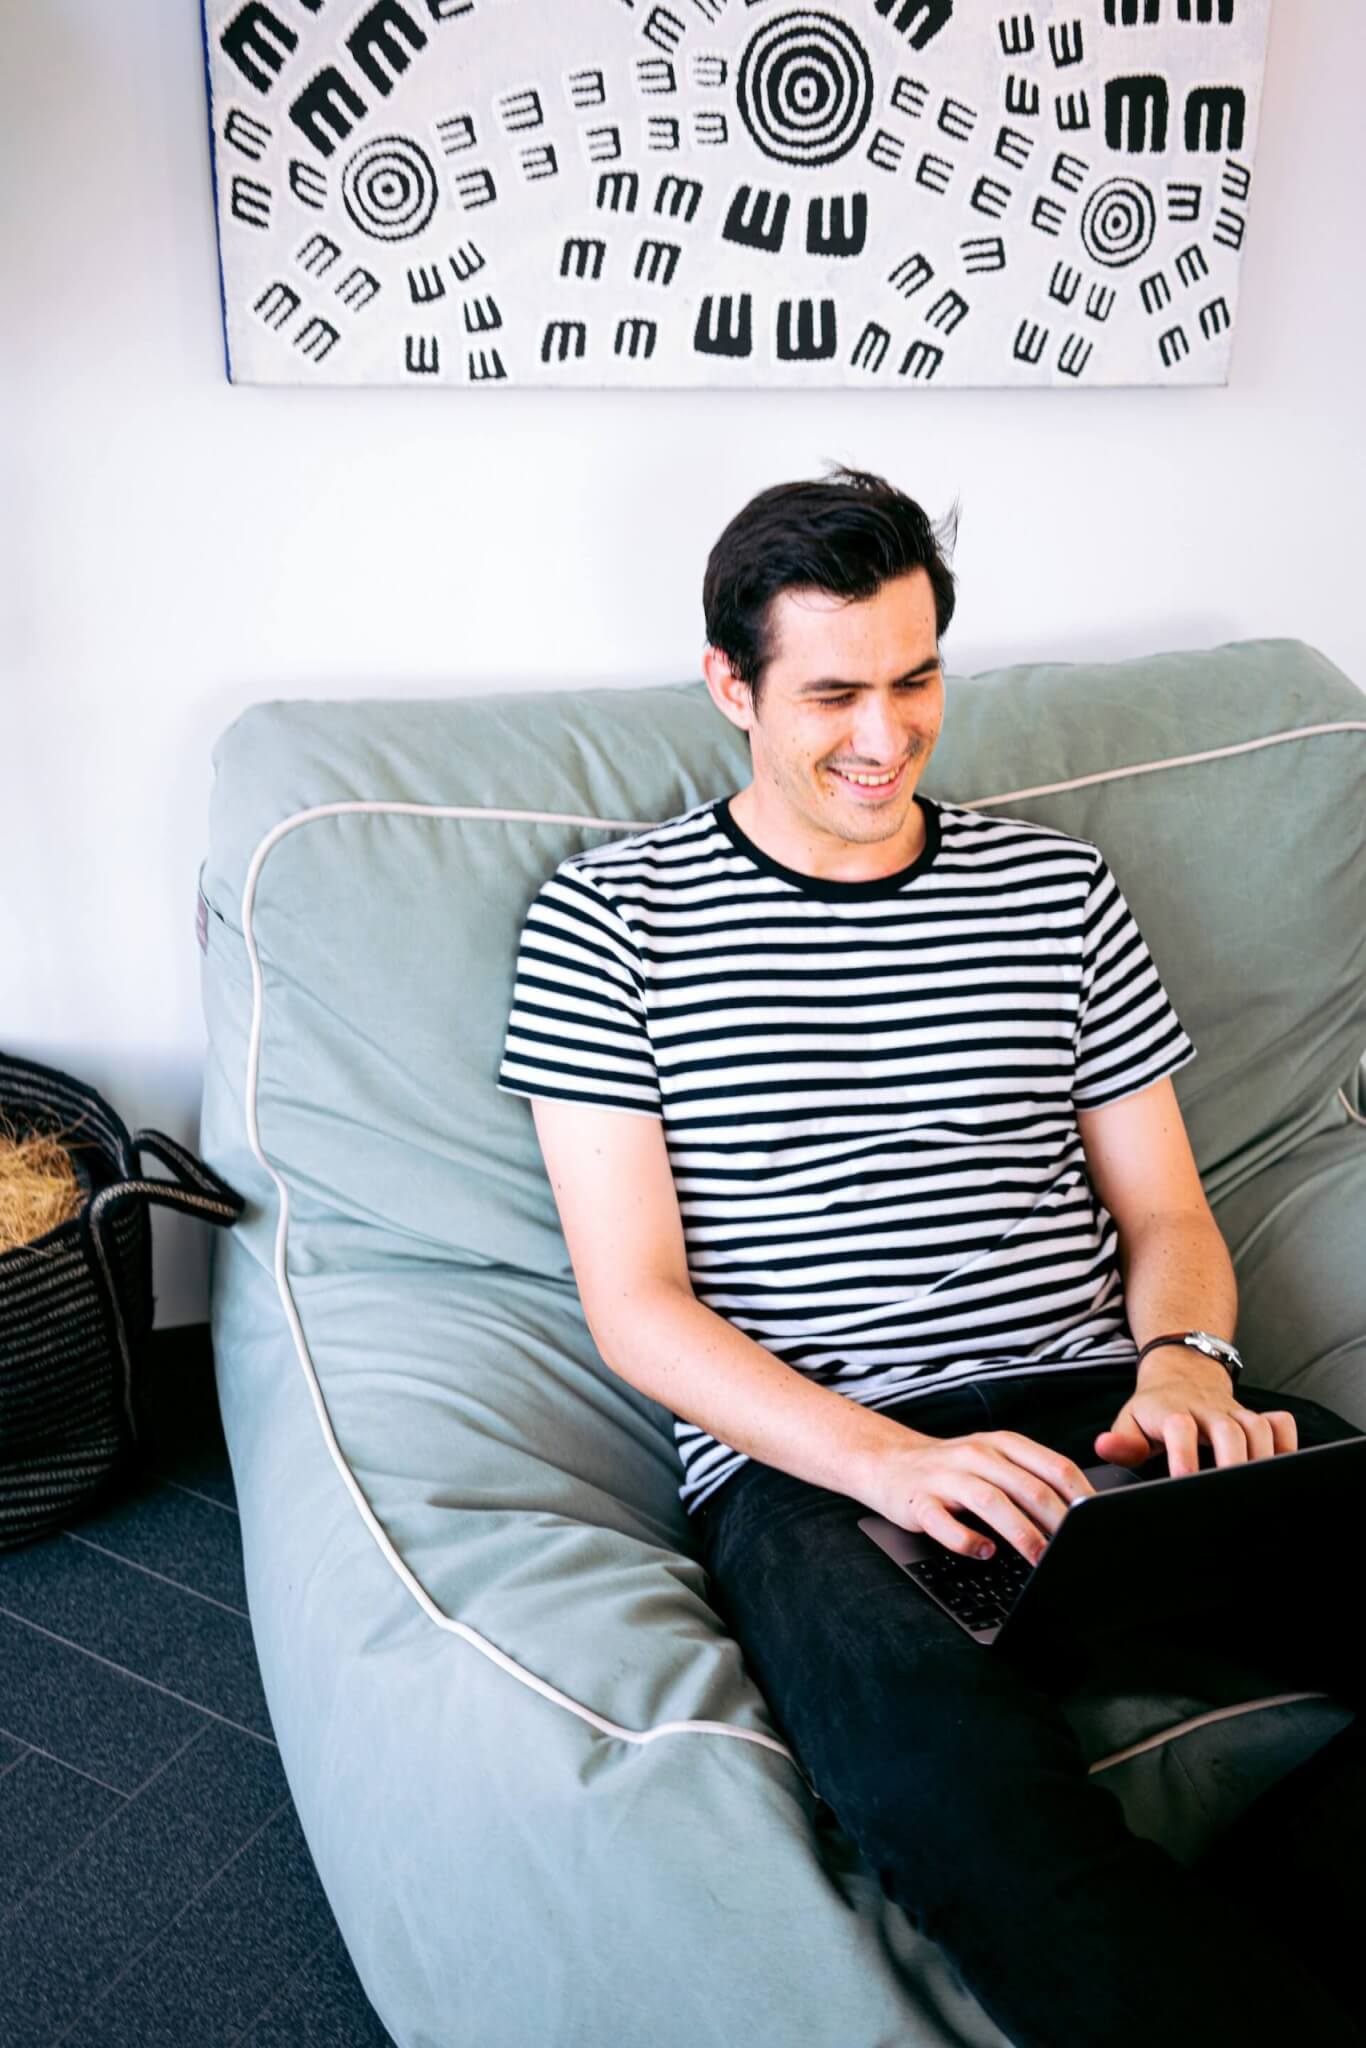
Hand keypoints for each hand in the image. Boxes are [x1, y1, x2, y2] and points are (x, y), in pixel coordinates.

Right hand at [865, 1429, 1098, 1565]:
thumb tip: (1079, 1517)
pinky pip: (943, 1522)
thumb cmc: (954, 1469)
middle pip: (1028, 1487)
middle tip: (1074, 1551)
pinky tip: (983, 1551)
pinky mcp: (918, 1500)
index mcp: (1003, 1444)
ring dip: (1020, 1532)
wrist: (890, 1462)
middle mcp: (977, 1455)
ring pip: (990, 1501)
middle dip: (1057, 1522)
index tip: (1098, 1526)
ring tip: (1039, 1558)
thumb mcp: (995, 1463)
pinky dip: (966, 1538)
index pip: (1054, 1467)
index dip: (1081, 1498)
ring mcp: (946, 1476)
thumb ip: (1031, 1480)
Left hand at [1095, 1357, 1297, 1477]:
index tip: (1184, 1481)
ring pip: (1257, 1427)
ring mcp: (1233, 1412)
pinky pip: (1279, 1423)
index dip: (1183, 1454)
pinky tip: (1284, 1467)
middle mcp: (1206, 1410)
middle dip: (1233, 1460)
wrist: (1180, 1372)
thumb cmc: (1153, 1410)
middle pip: (1227, 1429)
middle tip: (1230, 1492)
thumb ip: (1121, 1441)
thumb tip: (1104, 1446)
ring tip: (1258, 1489)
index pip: (1179, 1427)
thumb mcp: (1130, 1421)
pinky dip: (1287, 1442)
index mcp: (1172, 1412)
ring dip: (1262, 1457)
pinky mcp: (1254, 1415)